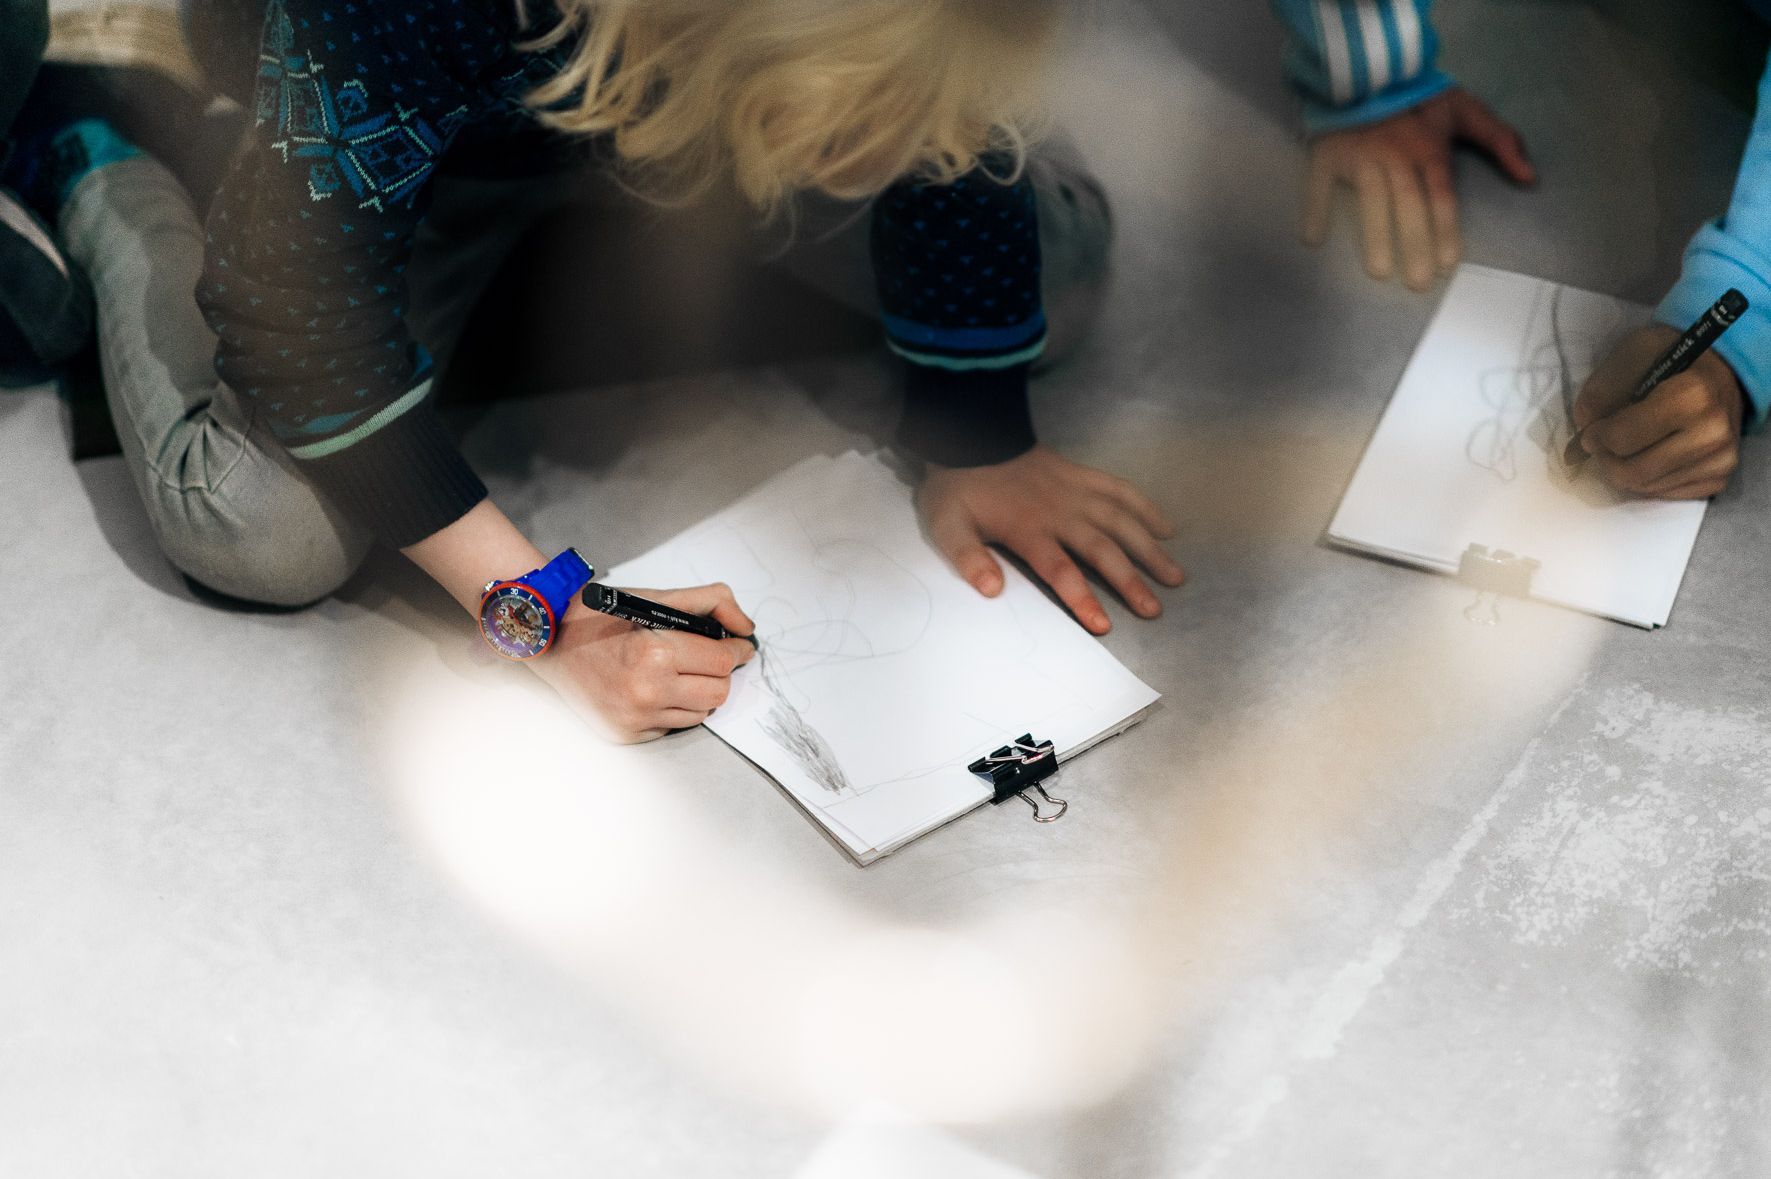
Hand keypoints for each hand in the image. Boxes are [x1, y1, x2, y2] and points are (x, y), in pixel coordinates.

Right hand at [531, 583, 757, 742]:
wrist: (551, 642)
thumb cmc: (605, 618)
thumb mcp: (659, 598)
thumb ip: (713, 602)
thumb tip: (747, 630)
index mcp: (655, 653)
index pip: (721, 662)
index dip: (736, 651)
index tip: (739, 647)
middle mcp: (646, 691)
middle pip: (718, 692)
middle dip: (719, 673)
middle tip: (707, 658)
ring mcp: (634, 718)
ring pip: (699, 713)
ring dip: (698, 693)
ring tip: (678, 672)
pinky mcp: (625, 735)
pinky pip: (672, 727)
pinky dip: (673, 709)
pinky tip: (655, 689)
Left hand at [916, 446, 1184, 634]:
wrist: (970, 436)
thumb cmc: (958, 488)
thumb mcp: (947, 525)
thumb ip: (968, 558)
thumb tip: (991, 590)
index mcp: (1029, 529)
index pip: (1061, 570)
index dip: (1082, 599)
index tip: (1104, 626)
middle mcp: (1061, 512)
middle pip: (1103, 549)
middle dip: (1130, 581)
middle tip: (1154, 610)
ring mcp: (1076, 491)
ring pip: (1122, 521)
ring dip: (1149, 549)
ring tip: (1175, 576)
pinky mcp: (1082, 475)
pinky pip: (1121, 490)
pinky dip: (1145, 507)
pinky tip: (1166, 528)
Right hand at [1302, 88, 1535, 290]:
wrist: (1368, 69)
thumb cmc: (1417, 98)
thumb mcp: (1465, 110)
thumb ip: (1500, 140)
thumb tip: (1530, 177)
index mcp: (1429, 149)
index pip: (1441, 195)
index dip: (1446, 229)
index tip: (1448, 264)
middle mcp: (1396, 155)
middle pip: (1408, 204)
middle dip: (1415, 244)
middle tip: (1419, 282)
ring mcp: (1361, 155)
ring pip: (1370, 199)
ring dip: (1373, 235)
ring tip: (1378, 272)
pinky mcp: (1329, 153)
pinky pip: (1319, 183)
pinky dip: (1315, 208)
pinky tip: (1313, 238)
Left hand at [1572, 324, 1745, 498]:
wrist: (1721, 373)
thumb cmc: (1674, 359)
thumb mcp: (1634, 351)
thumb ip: (1603, 388)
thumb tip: (1582, 427)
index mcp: (1692, 397)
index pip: (1621, 439)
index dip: (1596, 436)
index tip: (1592, 429)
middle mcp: (1712, 434)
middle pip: (1631, 471)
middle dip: (1606, 459)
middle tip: (1604, 443)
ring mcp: (1719, 460)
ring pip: (1644, 487)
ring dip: (1623, 470)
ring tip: (1628, 445)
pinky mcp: (1719, 478)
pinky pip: (1663, 494)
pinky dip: (1646, 480)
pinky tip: (1650, 455)